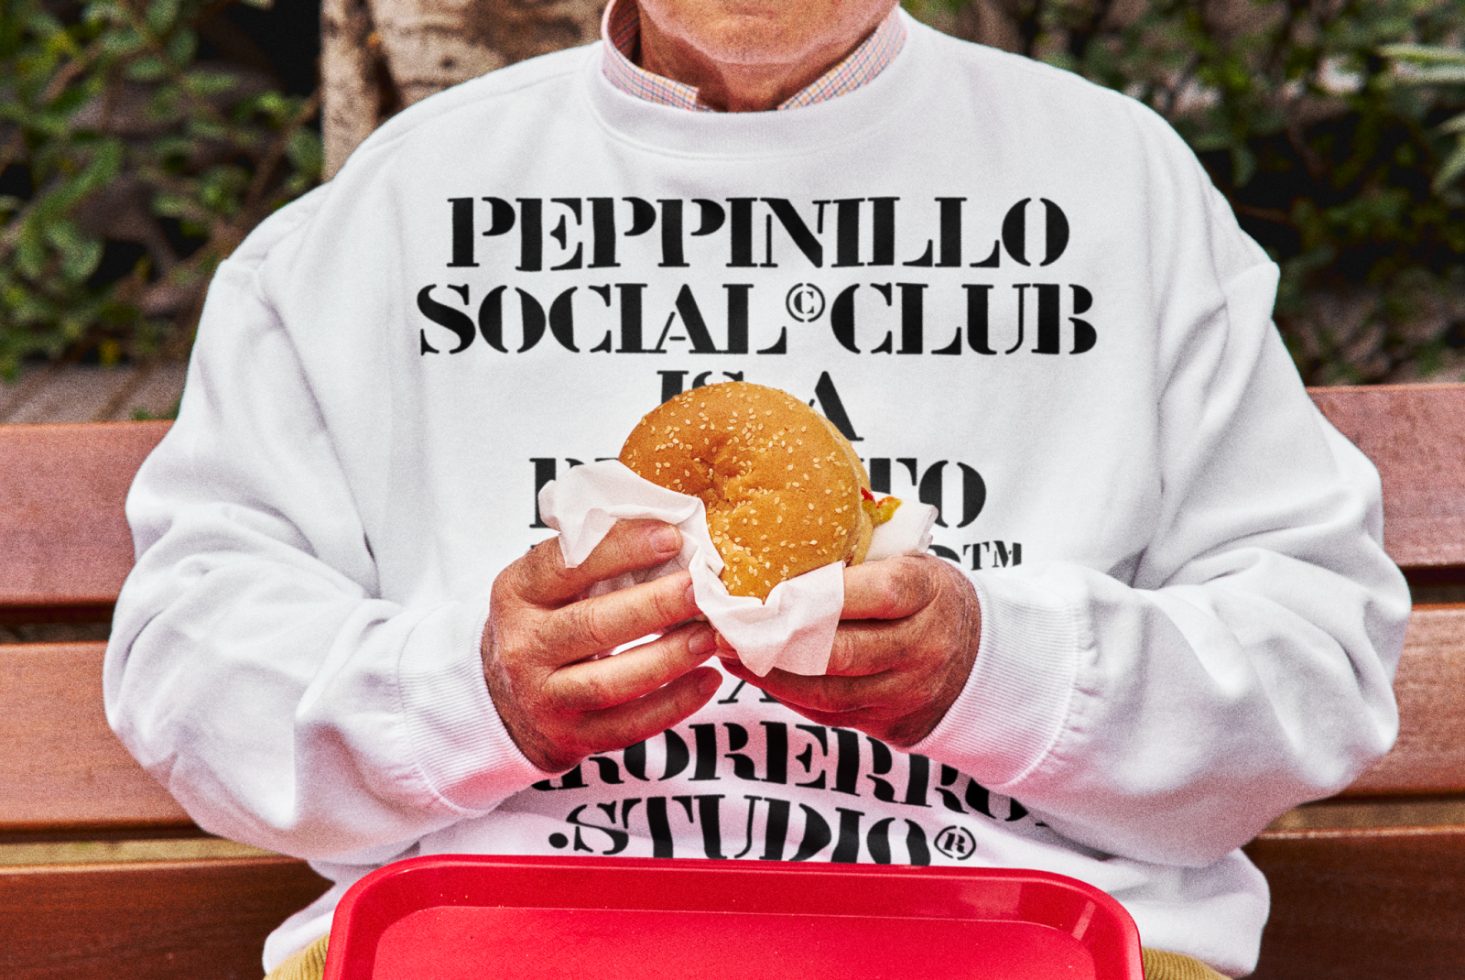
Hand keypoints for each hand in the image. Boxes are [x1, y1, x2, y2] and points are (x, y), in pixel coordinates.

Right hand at [482, 520, 721, 771]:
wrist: (501, 700)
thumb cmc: (543, 623)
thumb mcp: (545, 584)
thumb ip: (589, 555)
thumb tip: (668, 521)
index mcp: (517, 593)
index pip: (565, 565)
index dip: (620, 549)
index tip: (671, 537)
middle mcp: (524, 646)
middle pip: (594, 625)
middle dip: (656, 606)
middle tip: (703, 588)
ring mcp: (544, 697)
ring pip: (611, 681)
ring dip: (669, 657)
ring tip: (712, 635)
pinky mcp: (570, 738)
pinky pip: (627, 725)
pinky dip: (673, 704)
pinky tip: (709, 680)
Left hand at [717, 555, 980, 745]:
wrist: (983, 660)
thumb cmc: (929, 599)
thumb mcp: (911, 563)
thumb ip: (861, 556)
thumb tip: (782, 532)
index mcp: (927, 594)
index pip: (874, 594)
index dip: (817, 596)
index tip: (767, 590)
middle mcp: (922, 647)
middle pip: (842, 651)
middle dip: (779, 640)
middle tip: (729, 626)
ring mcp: (907, 691)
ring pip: (828, 691)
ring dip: (771, 674)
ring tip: (729, 651)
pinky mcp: (891, 723)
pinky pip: (829, 714)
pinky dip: (787, 694)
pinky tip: (755, 673)